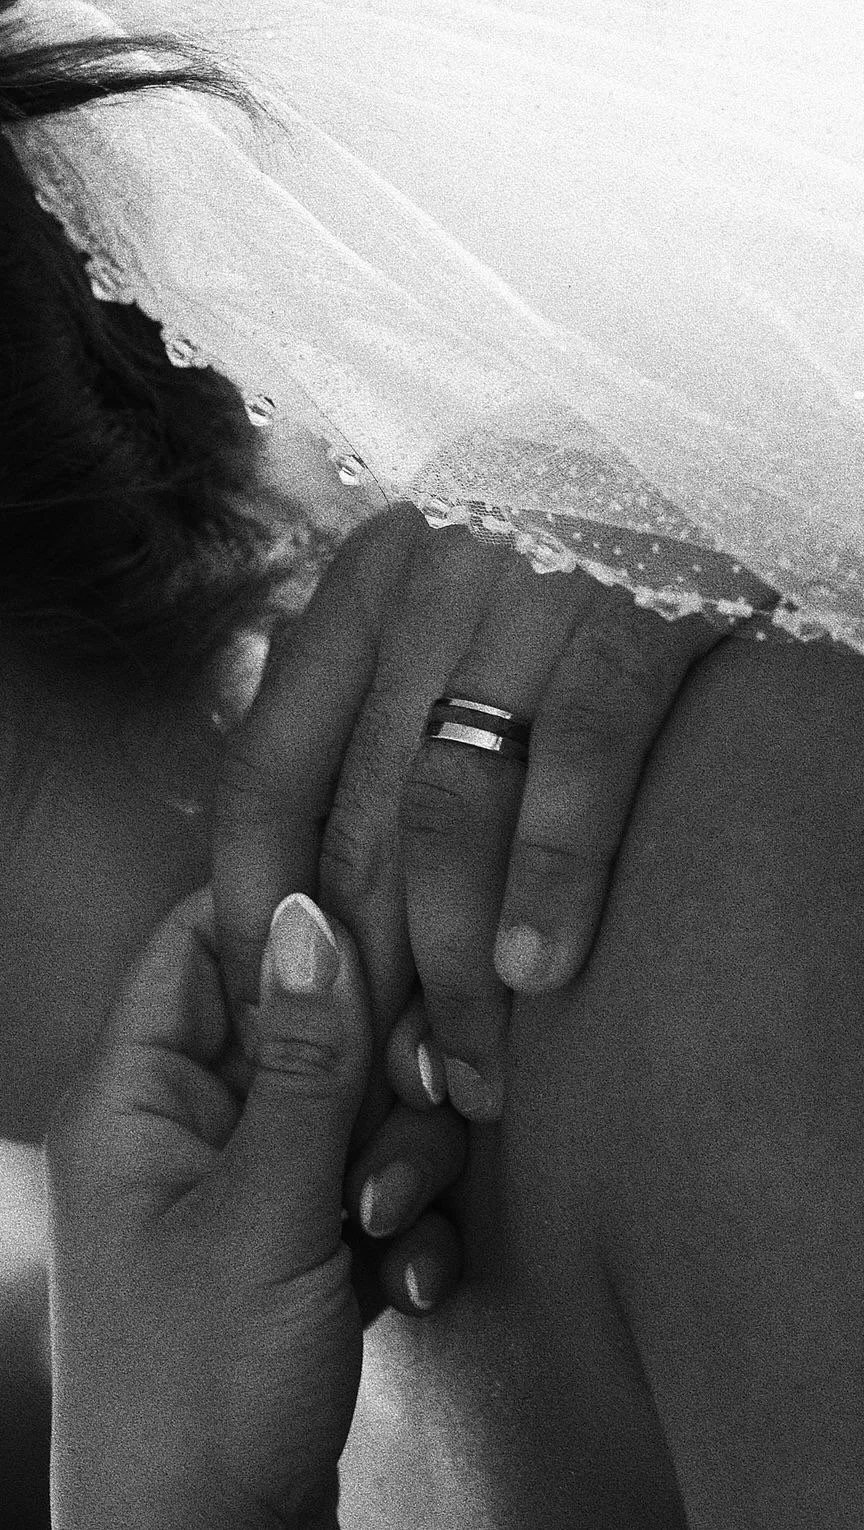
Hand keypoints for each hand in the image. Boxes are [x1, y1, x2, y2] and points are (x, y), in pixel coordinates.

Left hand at [46, 887, 463, 1529]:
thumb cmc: (197, 1400)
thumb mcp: (263, 1217)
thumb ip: (302, 1064)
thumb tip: (312, 912)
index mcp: (139, 1098)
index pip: (203, 941)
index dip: (289, 920)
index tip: (383, 934)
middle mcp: (187, 1132)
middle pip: (303, 1021)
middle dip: (370, 1070)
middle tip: (404, 1108)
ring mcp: (245, 1192)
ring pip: (353, 1105)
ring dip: (398, 1158)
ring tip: (385, 1227)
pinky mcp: (297, 1248)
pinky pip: (371, 1183)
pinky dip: (402, 1223)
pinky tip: (403, 1284)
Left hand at [214, 505, 775, 1120]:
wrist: (690, 437)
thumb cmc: (550, 557)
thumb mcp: (438, 607)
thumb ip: (365, 708)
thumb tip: (302, 869)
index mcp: (359, 590)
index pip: (266, 771)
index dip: (254, 907)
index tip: (276, 1012)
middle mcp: (425, 584)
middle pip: (356, 816)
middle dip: (360, 975)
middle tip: (377, 1090)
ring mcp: (528, 591)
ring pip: (449, 806)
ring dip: (447, 960)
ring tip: (464, 1074)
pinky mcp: (638, 608)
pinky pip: (582, 755)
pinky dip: (553, 870)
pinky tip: (537, 969)